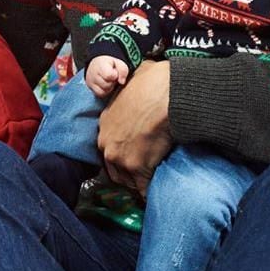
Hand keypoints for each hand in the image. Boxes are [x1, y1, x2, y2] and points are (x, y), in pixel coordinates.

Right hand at [86, 56, 128, 96]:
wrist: (97, 64)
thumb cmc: (109, 64)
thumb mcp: (118, 62)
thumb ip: (123, 70)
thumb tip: (122, 82)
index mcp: (100, 65)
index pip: (109, 75)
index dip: (115, 75)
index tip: (115, 71)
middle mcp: (93, 74)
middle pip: (107, 85)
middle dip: (112, 82)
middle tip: (112, 76)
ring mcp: (91, 81)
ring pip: (103, 91)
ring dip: (109, 87)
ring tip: (109, 80)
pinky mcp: (91, 87)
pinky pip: (100, 94)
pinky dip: (105, 91)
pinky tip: (106, 84)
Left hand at [97, 59, 171, 198]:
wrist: (165, 93)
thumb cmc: (152, 81)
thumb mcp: (132, 80)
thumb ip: (129, 89)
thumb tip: (137, 79)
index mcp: (104, 123)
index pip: (109, 147)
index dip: (122, 152)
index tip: (134, 154)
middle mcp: (106, 143)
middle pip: (113, 169)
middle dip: (128, 172)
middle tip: (143, 172)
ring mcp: (119, 158)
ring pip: (127, 181)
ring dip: (139, 182)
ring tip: (152, 181)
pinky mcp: (136, 169)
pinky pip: (143, 189)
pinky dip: (151, 191)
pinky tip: (159, 189)